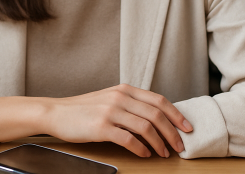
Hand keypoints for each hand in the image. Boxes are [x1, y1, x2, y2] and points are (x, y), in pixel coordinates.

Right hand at [46, 84, 192, 157]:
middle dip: (172, 132)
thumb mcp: (110, 99)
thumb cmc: (84, 109)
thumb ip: (130, 104)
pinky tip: (145, 154)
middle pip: (156, 114)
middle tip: (179, 145)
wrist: (57, 113)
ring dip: (159, 143)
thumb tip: (156, 119)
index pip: (158, 100)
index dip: (176, 114)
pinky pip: (129, 139)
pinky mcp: (101, 127)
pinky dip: (141, 149)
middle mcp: (120, 97)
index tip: (187, 127)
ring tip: (164, 153)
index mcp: (125, 89)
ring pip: (146, 127)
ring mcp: (111, 111)